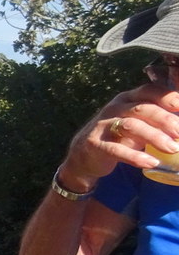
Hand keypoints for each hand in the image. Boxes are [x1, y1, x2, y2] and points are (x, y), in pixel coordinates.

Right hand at [59, 83, 178, 191]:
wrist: (83, 156)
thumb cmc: (117, 137)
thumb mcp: (137, 124)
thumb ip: (156, 120)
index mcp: (127, 99)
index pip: (148, 91)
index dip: (167, 97)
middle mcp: (114, 108)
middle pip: (142, 108)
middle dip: (165, 120)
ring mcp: (102, 125)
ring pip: (131, 126)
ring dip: (154, 137)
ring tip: (172, 148)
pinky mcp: (95, 144)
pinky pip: (116, 149)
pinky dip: (135, 157)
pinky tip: (151, 163)